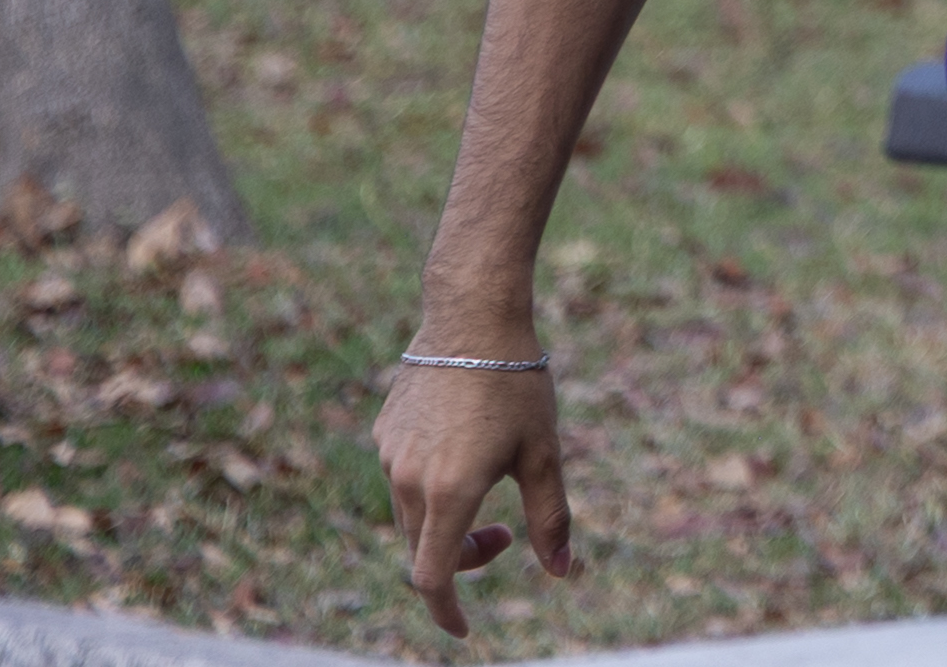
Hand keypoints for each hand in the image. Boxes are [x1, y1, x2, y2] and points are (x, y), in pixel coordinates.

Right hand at [378, 355, 575, 635]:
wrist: (472, 316)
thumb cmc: (517, 382)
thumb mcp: (544, 453)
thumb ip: (550, 518)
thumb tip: (563, 573)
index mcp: (450, 491)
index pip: (432, 577)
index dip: (447, 609)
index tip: (463, 629)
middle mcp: (409, 480)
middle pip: (422, 551)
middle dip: (461, 560)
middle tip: (505, 538)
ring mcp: (390, 456)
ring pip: (411, 516)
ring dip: (445, 522)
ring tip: (490, 481)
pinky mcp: (383, 434)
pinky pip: (402, 478)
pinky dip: (429, 488)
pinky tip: (463, 446)